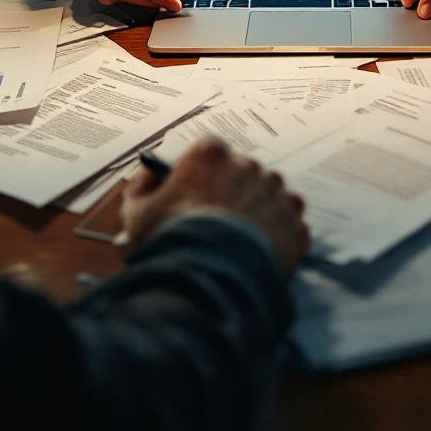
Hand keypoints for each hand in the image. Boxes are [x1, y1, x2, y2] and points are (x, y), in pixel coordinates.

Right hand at [118, 139, 308, 275]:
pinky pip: (288, 226)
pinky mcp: (294, 225)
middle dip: (232, 194)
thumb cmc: (170, 240)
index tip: (195, 193)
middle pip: (243, 175)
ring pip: (269, 198)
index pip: (211, 153)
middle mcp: (250, 167)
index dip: (202, 175)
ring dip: (257, 213)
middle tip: (216, 224)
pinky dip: (277, 237)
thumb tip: (147, 178)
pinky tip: (257, 254)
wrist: (209, 277)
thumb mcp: (136, 213)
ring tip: (238, 242)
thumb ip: (140, 188)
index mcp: (212, 154)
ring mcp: (276, 195)